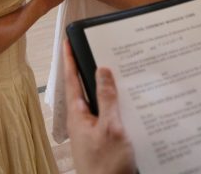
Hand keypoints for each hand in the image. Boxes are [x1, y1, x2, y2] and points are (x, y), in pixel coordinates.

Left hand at [64, 40, 135, 173]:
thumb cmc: (106, 166)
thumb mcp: (110, 128)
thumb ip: (107, 99)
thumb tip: (102, 69)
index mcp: (79, 115)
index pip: (73, 79)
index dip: (70, 59)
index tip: (67, 41)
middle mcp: (84, 121)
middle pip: (88, 89)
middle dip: (93, 70)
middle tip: (101, 49)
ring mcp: (94, 132)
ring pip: (102, 103)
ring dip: (111, 89)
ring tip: (122, 71)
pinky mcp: (106, 141)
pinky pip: (112, 117)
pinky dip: (121, 107)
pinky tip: (134, 104)